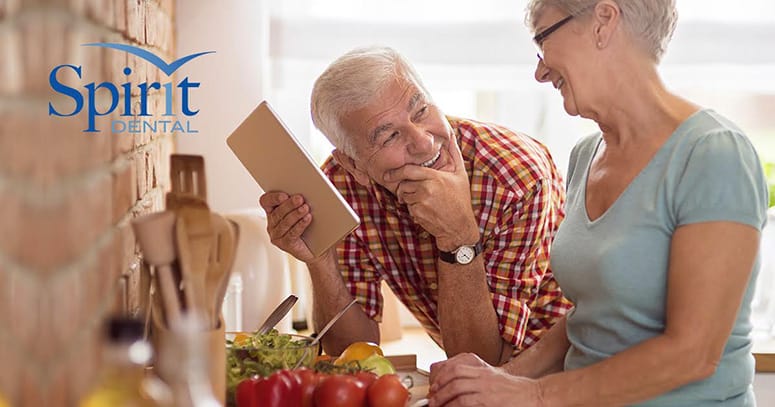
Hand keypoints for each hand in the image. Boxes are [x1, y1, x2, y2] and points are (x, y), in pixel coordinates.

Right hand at [258, 192, 314, 261]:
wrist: (317, 246)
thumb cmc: (311, 226)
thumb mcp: (305, 208)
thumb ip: (302, 198)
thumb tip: (310, 186)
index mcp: (273, 211)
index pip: (265, 201)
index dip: (273, 198)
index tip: (284, 195)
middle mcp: (272, 223)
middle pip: (277, 212)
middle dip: (289, 204)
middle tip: (300, 199)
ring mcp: (277, 235)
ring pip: (284, 223)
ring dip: (295, 214)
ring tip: (305, 208)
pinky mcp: (285, 244)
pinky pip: (291, 234)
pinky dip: (300, 225)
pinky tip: (307, 218)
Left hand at [385, 137, 477, 249]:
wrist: (460, 227)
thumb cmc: (460, 199)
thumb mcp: (460, 174)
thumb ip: (454, 153)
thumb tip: (451, 134)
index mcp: (435, 178)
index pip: (409, 171)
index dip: (396, 172)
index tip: (388, 174)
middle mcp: (427, 189)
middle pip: (403, 184)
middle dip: (402, 187)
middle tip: (403, 189)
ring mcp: (421, 203)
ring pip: (405, 196)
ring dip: (409, 198)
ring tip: (423, 200)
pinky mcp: (418, 214)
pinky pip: (408, 208)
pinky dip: (413, 208)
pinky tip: (426, 209)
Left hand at [429, 353, 543, 406]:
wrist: (538, 396)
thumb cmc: (518, 392)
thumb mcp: (496, 381)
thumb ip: (479, 383)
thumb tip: (459, 393)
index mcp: (484, 371)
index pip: (456, 368)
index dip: (441, 377)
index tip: (435, 387)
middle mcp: (484, 377)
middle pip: (453, 377)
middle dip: (439, 389)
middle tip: (432, 400)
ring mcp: (487, 388)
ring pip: (457, 388)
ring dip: (443, 398)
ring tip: (437, 406)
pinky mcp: (490, 401)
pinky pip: (466, 402)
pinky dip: (454, 406)